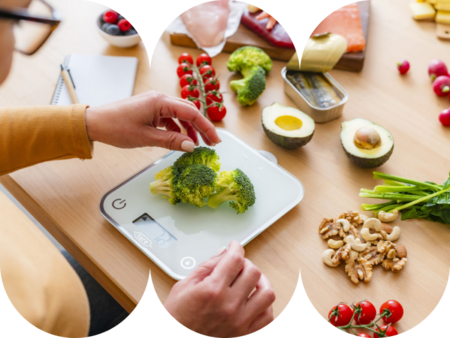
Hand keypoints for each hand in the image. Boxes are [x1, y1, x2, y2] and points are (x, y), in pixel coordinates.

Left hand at [85, 91, 221, 151]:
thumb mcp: (146, 138)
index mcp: (160, 102)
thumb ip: (171, 141)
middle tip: (210, 143)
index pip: (191, 113)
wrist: (95, 123)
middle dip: (201, 127)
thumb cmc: (117, 128)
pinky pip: (169, 117)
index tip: (215, 141)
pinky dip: (176, 128)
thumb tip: (192, 146)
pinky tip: (177, 140)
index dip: (206, 127)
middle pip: (188, 111)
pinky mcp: (149, 109)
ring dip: (188, 129)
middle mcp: (160, 98)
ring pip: (179, 114)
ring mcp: (154, 103)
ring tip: (194, 144)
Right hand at [163, 241, 274, 337]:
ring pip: (266, 293)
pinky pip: (267, 318)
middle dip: (246, 263)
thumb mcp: (183, 287)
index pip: (235, 259)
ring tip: (251, 281)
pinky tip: (255, 301)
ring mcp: (239, 322)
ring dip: (261, 283)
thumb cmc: (176, 320)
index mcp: (212, 290)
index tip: (235, 247)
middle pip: (253, 272)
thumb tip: (223, 253)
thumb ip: (206, 267)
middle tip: (238, 265)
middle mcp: (228, 305)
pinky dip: (265, 306)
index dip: (236, 247)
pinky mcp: (244, 336)